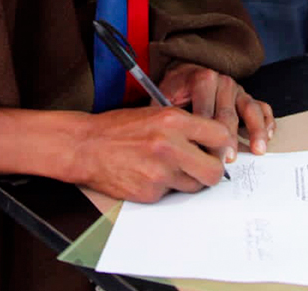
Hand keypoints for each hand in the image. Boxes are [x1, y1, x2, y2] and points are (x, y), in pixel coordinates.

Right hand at [73, 106, 233, 202]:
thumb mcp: (155, 113)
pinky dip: (165, 188)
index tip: (219, 149)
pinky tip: (148, 174)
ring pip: (194, 186)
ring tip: (167, 167)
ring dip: (187, 180)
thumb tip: (215, 144)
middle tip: (203, 167)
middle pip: (214, 170)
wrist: (85, 146)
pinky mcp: (150, 193)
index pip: (219, 135)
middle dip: (212, 171)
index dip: (222, 145)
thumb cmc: (119, 128)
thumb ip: (186, 126)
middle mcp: (169, 146)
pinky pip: (171, 195)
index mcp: (172, 120)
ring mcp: (160, 173)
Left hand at [160, 63, 275, 161]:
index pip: (205, 111)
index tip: (205, 155)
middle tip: (228, 160)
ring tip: (257, 150)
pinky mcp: (247, 98)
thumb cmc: (175, 92)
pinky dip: (266, 123)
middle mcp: (222, 82)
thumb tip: (170, 145)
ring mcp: (237, 90)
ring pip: (250, 109)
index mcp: (202, 79)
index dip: (205, 135)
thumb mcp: (164, 99)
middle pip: (228, 114)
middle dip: (228, 139)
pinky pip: (262, 108)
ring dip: (255, 131)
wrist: (185, 75)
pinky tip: (268, 137)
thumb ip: (166, 118)